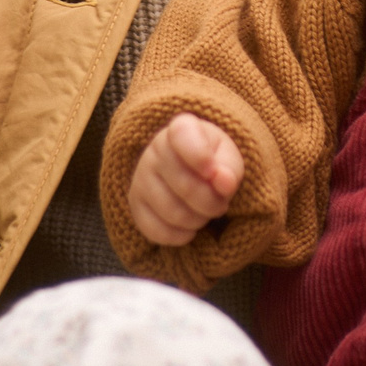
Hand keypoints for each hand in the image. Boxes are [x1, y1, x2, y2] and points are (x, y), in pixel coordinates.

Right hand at [128, 114, 243, 246]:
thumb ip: (229, 169)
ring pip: (173, 213)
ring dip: (199, 220)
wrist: (189, 171)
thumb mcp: (228, 158)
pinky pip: (158, 231)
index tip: (214, 173)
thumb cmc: (213, 161)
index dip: (201, 158)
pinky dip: (182, 235)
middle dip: (212, 202)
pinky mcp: (136, 206)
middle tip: (221, 203)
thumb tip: (224, 183)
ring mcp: (140, 178)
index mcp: (181, 129)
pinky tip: (190, 227)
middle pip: (185, 185)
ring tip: (206, 212)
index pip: (183, 136)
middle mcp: (154, 150)